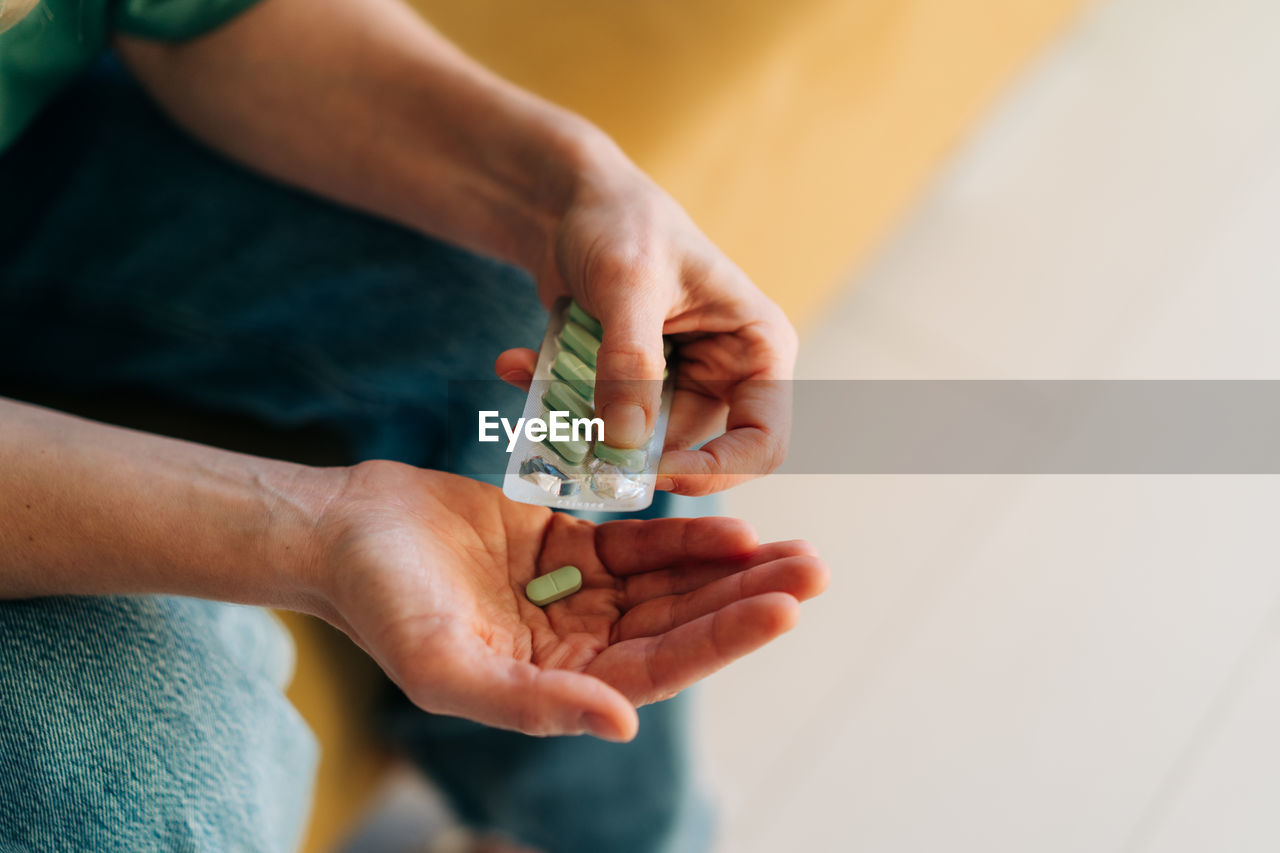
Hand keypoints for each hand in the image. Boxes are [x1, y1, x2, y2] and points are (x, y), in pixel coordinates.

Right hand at [308, 461, 826, 740]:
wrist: (344, 531)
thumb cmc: (381, 605)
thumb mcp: (444, 665)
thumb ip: (530, 704)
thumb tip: (623, 727)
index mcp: (555, 686)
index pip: (658, 667)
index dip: (721, 639)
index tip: (782, 608)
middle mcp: (575, 646)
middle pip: (679, 624)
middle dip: (747, 601)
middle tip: (816, 571)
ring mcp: (576, 594)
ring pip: (670, 584)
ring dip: (731, 569)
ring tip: (794, 550)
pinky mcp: (567, 544)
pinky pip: (638, 542)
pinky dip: (684, 535)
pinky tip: (732, 527)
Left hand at [495, 142, 796, 495]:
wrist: (568, 202)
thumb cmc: (621, 222)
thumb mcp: (628, 286)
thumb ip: (630, 364)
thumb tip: (626, 444)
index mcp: (757, 348)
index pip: (762, 441)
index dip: (715, 471)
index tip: (650, 474)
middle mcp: (726, 374)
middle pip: (690, 452)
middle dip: (624, 452)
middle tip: (568, 438)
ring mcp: (676, 385)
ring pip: (633, 444)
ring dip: (577, 422)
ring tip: (526, 372)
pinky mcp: (630, 389)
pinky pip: (596, 423)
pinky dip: (555, 403)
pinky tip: (517, 363)